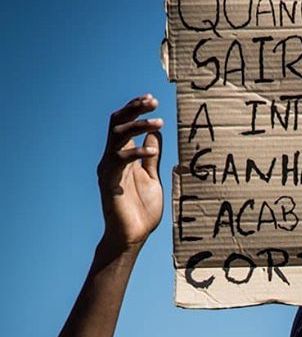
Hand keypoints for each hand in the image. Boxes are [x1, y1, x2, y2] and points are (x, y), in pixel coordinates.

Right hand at [97, 94, 163, 249]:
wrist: (132, 237)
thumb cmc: (142, 211)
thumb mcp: (152, 178)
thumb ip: (151, 157)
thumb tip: (155, 134)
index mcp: (123, 157)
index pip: (124, 124)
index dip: (135, 109)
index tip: (152, 99)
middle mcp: (113, 159)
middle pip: (117, 122)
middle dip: (133, 108)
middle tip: (152, 101)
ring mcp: (109, 169)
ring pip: (116, 136)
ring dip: (136, 125)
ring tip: (157, 122)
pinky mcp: (109, 182)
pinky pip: (120, 160)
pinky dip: (136, 152)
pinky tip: (151, 151)